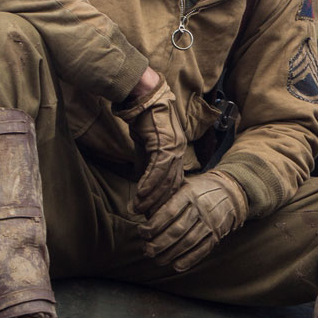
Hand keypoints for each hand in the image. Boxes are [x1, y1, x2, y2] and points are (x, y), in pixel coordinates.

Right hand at [117, 77, 185, 216]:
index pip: (173, 183)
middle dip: (159, 204)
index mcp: (177, 154)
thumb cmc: (144, 120)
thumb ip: (146, 165)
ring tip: (138, 210)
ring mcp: (174, 148)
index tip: (154, 215)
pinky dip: (148, 184)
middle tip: (148, 220)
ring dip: (150, 197)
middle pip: (172, 186)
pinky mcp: (164, 143)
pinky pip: (157, 169)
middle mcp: (179, 152)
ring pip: (165, 180)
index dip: (164, 200)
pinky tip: (139, 195)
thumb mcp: (146, 147)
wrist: (143, 98)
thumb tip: (141, 182)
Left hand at [139, 172, 245, 272]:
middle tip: (146, 250)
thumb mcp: (181, 185)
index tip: (142, 232)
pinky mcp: (217, 235)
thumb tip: (134, 208)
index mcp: (189, 193)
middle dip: (159, 243)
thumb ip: (160, 196)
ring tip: (157, 260)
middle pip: (177, 230)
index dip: (153, 225)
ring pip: (188, 242)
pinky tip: (176, 266)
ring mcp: (211, 223)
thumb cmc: (197, 190)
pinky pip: (202, 250)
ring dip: (171, 254)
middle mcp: (201, 208)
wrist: (230, 192)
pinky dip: (189, 260)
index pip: (168, 212)